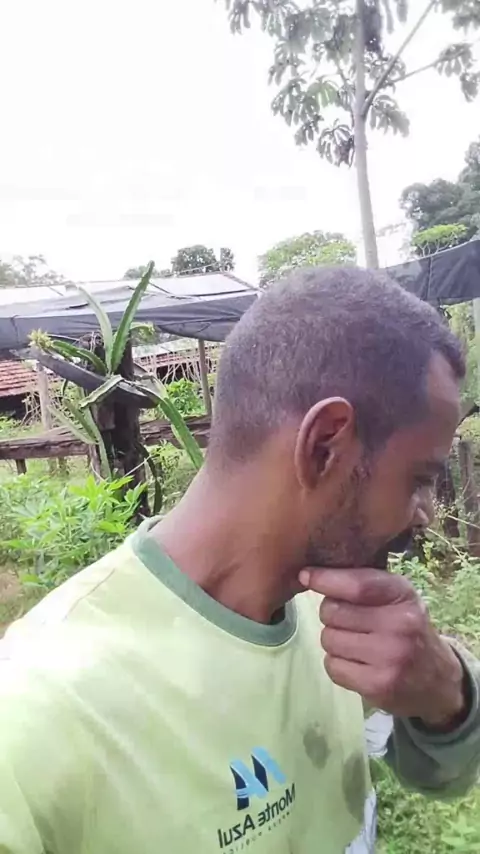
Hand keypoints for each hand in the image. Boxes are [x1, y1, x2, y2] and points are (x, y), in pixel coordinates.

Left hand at [299, 567, 467, 728]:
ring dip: (334, 642)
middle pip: (333, 611)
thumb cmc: (406, 628)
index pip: (356, 584)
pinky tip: (357, 664)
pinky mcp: (378, 686)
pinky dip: (337, 665)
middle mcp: (400, 624)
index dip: (325, 579)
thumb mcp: (397, 598)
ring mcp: (390, 657)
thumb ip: (362, 583)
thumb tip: (309, 574)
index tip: (305, 575)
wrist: (437, 681)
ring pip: (328, 639)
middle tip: (348, 622)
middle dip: (331, 615)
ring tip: (356, 644)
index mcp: (403, 595)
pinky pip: (333, 667)